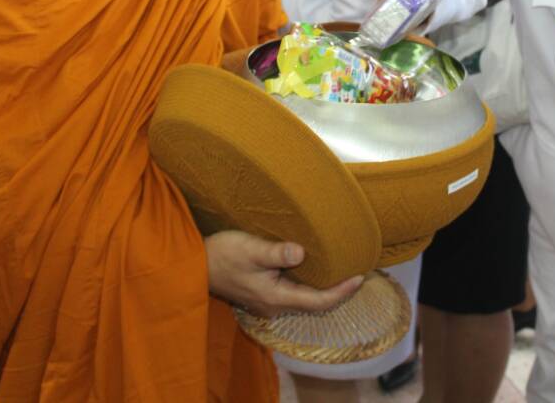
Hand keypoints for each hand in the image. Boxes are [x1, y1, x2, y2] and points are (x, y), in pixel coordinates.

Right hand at [205, 230, 362, 317]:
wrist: (194, 266)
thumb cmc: (223, 256)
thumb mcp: (250, 250)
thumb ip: (276, 252)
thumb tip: (302, 252)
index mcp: (276, 297)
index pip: (318, 301)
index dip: (341, 291)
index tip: (360, 277)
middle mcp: (274, 304)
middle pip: (314, 302)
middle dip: (337, 290)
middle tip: (357, 271)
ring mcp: (267, 301)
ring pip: (303, 297)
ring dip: (322, 285)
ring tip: (340, 268)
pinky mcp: (262, 293)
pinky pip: (292, 291)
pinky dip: (308, 282)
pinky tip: (312, 267)